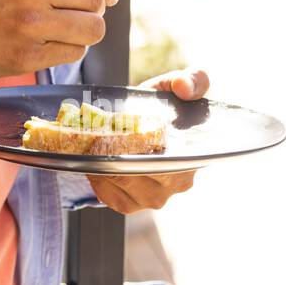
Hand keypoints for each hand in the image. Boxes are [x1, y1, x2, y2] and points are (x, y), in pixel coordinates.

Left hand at [88, 67, 209, 212]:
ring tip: (93, 144)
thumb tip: (185, 88)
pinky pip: (108, 195)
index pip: (169, 161)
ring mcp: (153, 198)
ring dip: (102, 164)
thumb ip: (193, 80)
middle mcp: (177, 184)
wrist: (133, 122)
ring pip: (121, 183)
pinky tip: (92, 160)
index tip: (126, 132)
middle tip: (100, 134)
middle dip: (117, 154)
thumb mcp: (173, 87)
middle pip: (140, 173)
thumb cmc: (158, 106)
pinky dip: (95, 177)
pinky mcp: (128, 204)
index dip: (144, 147)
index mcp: (192, 160)